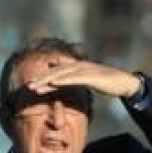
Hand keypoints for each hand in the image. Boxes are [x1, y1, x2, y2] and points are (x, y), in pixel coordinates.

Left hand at [26, 61, 141, 99]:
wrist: (123, 82)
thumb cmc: (106, 82)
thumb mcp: (88, 79)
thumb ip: (75, 78)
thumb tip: (66, 80)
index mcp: (76, 67)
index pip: (57, 72)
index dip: (44, 78)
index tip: (32, 84)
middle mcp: (78, 66)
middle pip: (56, 72)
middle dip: (41, 79)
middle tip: (28, 86)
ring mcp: (84, 70)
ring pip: (61, 75)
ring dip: (47, 80)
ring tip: (35, 87)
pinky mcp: (90, 76)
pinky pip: (73, 78)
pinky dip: (62, 80)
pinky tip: (53, 83)